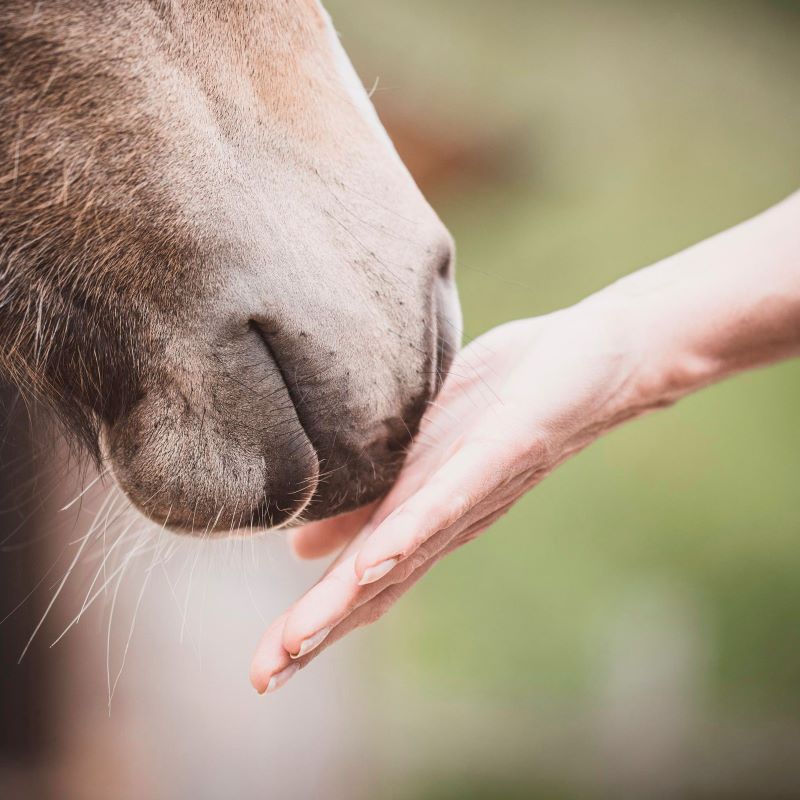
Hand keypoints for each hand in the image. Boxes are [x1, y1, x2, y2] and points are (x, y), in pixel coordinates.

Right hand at [249, 299, 655, 693]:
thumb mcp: (416, 454)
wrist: (590, 365)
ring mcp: (472, 493)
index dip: (312, 626)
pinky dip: (412, 533)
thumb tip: (305, 550)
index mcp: (419, 516)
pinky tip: (375, 560)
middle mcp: (444, 520)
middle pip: (373, 586)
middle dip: (319, 631)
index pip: (359, 583)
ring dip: (350, 596)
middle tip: (263, 676)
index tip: (261, 671)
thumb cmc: (501, 405)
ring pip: (403, 555)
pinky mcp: (498, 455)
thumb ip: (367, 503)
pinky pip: (451, 499)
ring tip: (301, 637)